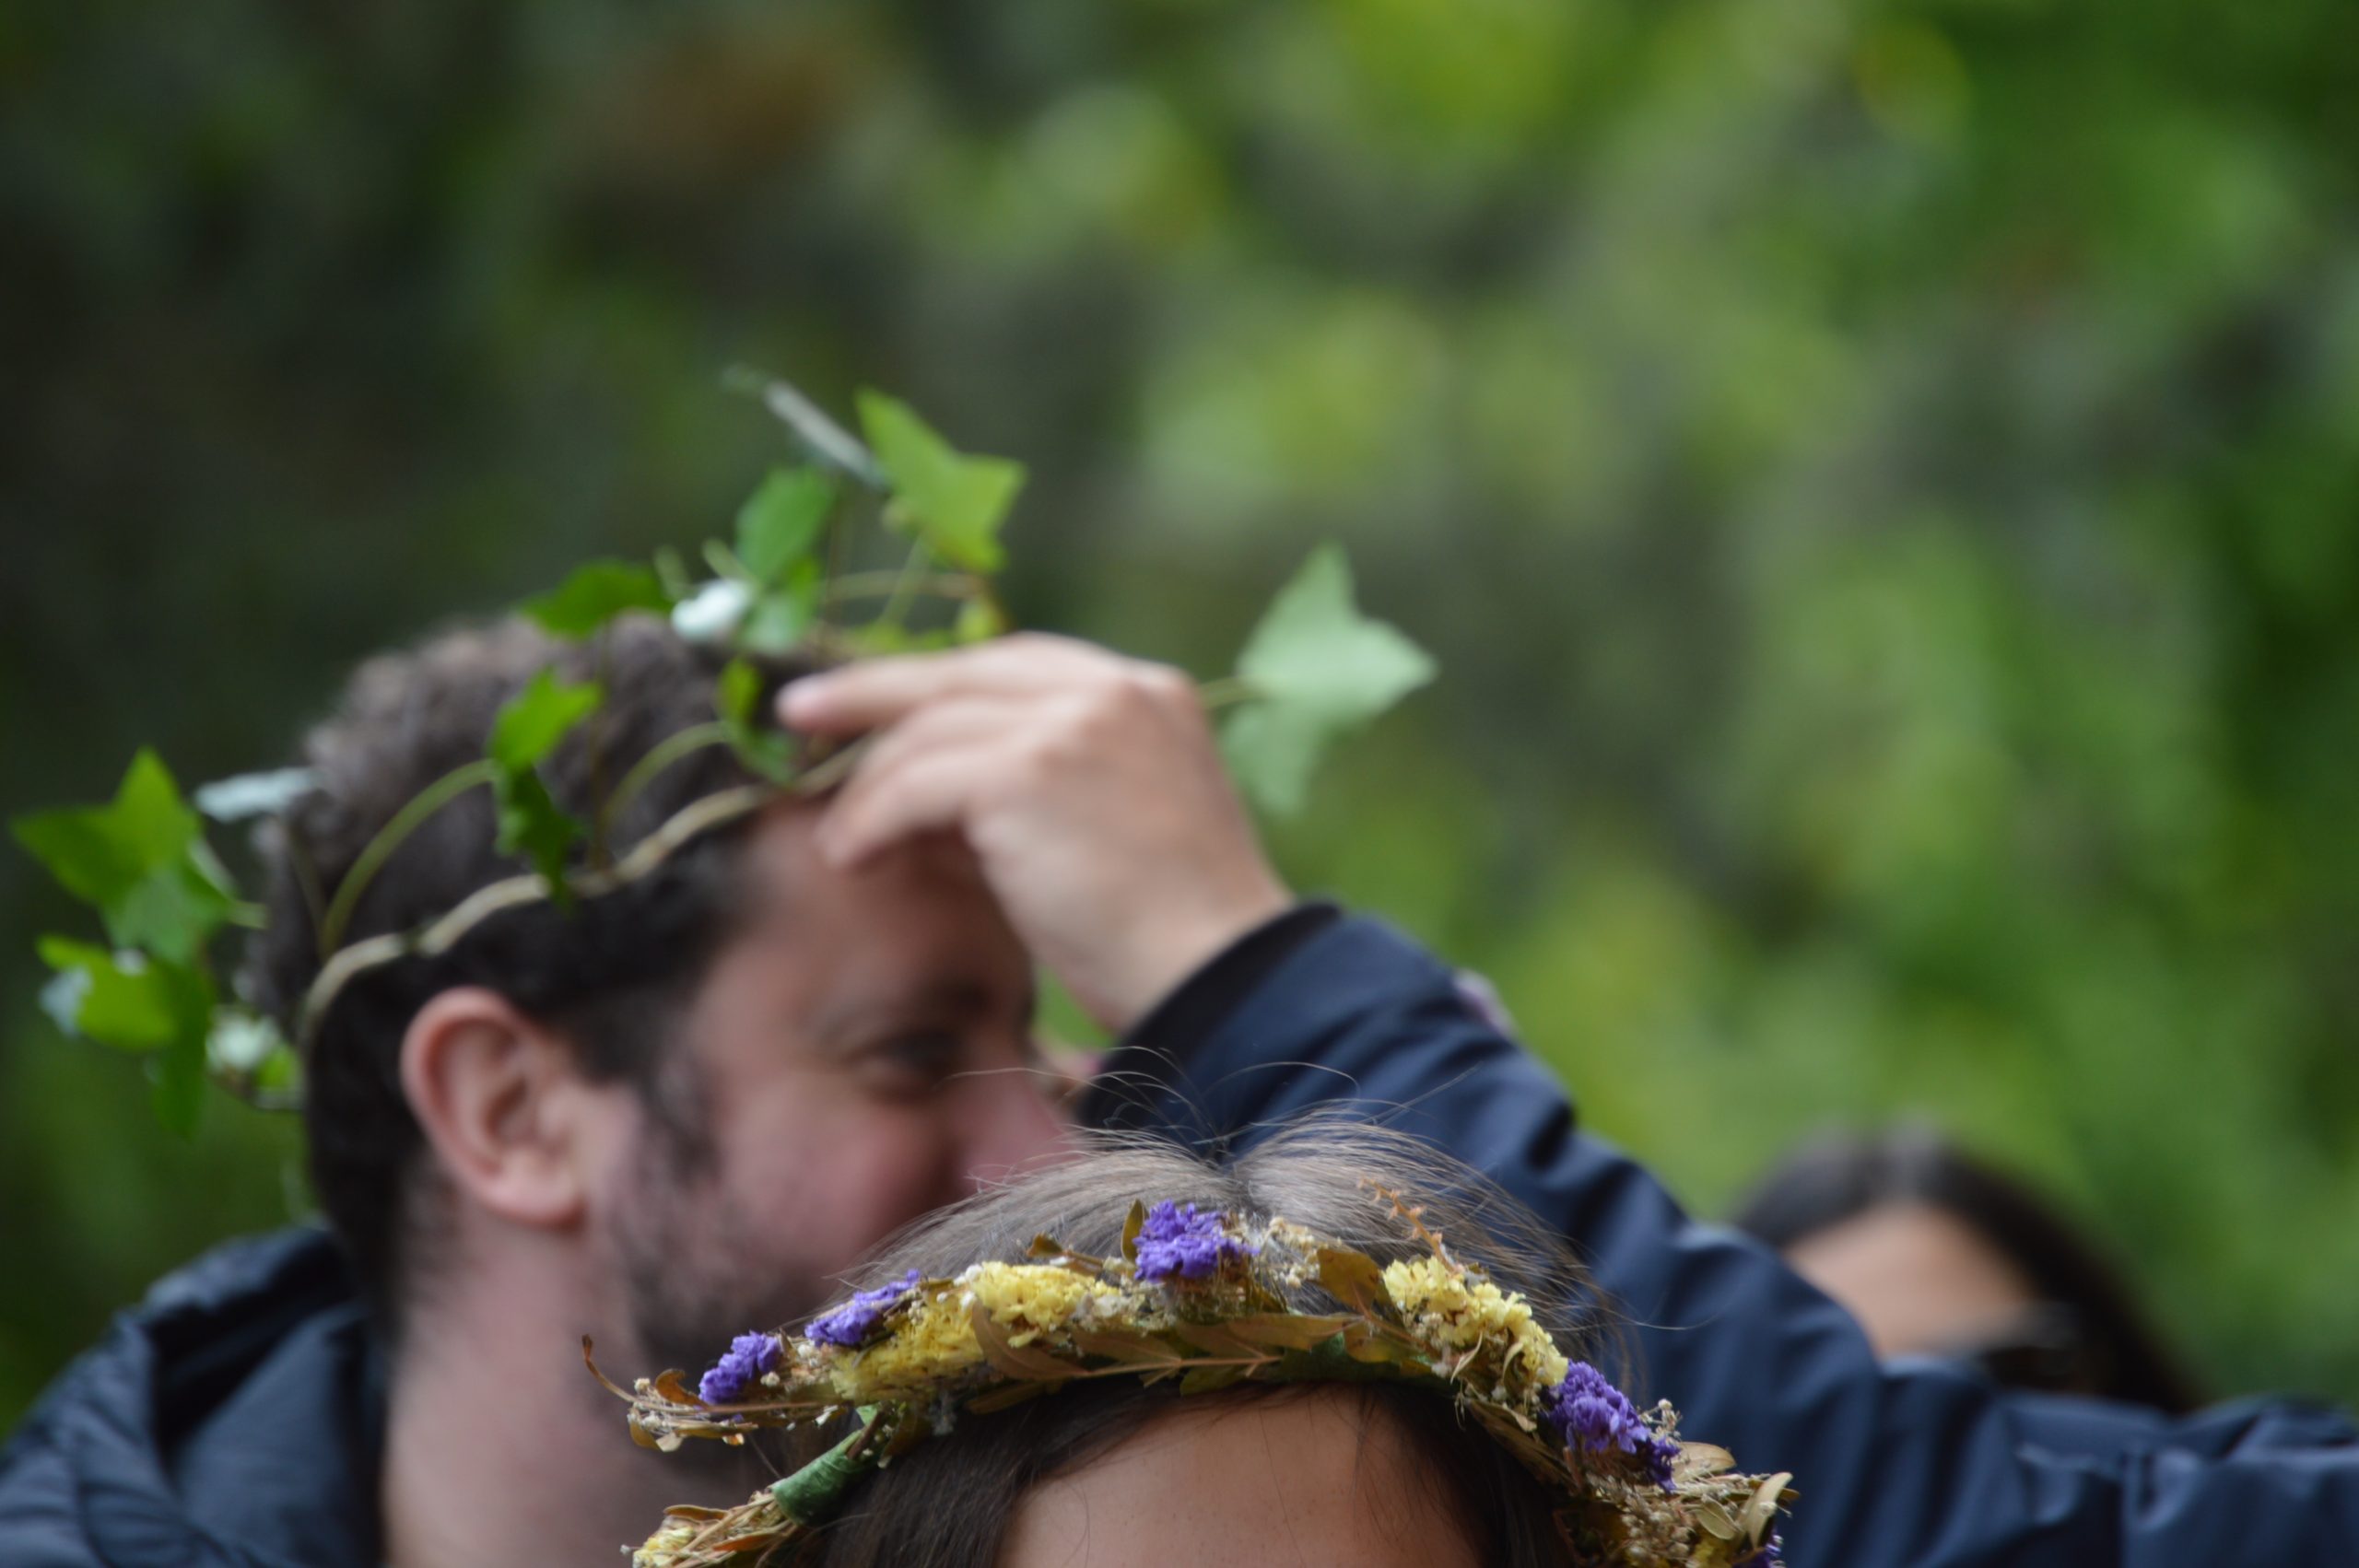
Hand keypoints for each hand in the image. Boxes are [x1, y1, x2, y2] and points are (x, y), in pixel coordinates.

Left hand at [778, 635, 1290, 1032]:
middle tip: (802, 710)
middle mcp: (1115, 690)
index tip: (874, 705)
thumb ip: (1044, 789)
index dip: (941, 685)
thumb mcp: (1117, 830)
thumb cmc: (1174, 938)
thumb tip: (932, 793)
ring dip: (872, 787)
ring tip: (844, 842)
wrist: (1221, 978)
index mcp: (1152, 694)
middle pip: (964, 672)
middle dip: (873, 692)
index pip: (1022, 666)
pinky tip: (855, 860)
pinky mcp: (1028, 770)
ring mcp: (1073, 722)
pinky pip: (914, 784)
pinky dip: (872, 822)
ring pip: (929, 730)